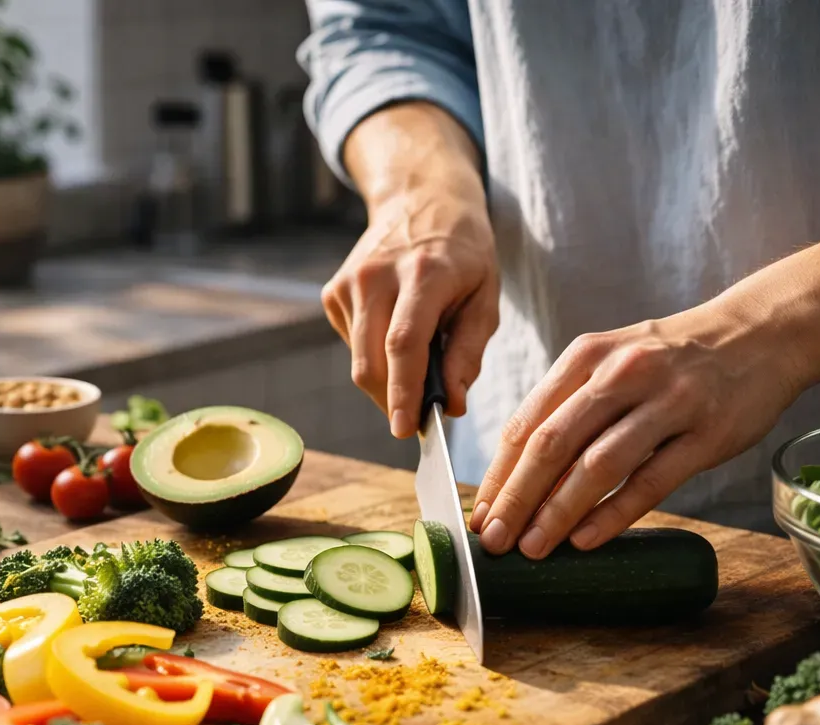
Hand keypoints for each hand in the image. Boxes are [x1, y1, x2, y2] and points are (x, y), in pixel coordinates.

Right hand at [324, 103, 498, 435]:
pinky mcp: (333, 291)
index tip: (405, 430)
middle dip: (391, 402)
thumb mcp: (485, 296)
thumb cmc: (462, 254)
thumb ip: (469, 352)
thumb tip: (453, 404)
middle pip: (371, 362)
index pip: (404, 344)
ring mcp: (350, 282)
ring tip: (414, 373)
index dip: (403, 392)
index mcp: (424, 273)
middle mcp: (378, 275)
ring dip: (384, 384)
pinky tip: (393, 334)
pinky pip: (352, 346)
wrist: (421, 200)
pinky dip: (374, 356)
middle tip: (415, 418)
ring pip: (358, 361)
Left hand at [468, 307, 806, 557]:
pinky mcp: (707, 433)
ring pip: (598, 466)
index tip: (479, 514)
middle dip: (516, 498)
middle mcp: (622, 374)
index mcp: (587, 357)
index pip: (527, 422)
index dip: (498, 474)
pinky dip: (613, 514)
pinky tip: (586, 540)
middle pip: (552, 445)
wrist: (761, 332)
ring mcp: (667, 402)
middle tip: (494, 540)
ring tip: (533, 548)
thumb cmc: (673, 358)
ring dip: (558, 513)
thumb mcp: (612, 359)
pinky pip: (650, 480)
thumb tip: (518, 472)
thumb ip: (569, 404)